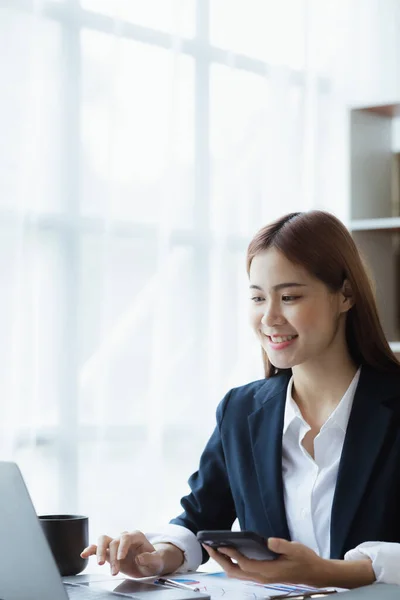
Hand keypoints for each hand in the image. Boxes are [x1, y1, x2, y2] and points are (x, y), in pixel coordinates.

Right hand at [81, 530, 183, 577]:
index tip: (121, 559)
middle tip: (114, 571)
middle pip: (114, 540)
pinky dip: (90, 550)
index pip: (126, 537)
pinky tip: (84, 554)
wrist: (150, 565)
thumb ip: (150, 558)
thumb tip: (139, 558)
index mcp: (136, 536)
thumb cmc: (155, 561)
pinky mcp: (109, 552)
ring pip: (103, 540)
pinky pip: (97, 548)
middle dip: (112, 556)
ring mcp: (116, 544)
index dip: (122, 547)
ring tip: (100, 564)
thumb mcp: (157, 561)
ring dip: (100, 552)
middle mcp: (124, 538)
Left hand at [203, 537, 327, 586]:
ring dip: (225, 562)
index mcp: (269, 571)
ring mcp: (262, 578)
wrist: (314, 573)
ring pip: (238, 574)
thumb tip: (268, 541)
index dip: (231, 555)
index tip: (220, 545)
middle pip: (236, 571)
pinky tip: (230, 555)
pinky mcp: (263, 575)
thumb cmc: (305, 560)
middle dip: (220, 560)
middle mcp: (262, 577)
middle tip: (208, 546)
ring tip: (215, 549)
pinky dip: (233, 564)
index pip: (244, 564)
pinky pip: (243, 573)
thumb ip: (281, 545)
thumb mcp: (295, 549)